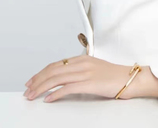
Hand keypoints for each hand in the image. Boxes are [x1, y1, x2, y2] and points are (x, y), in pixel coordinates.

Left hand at [23, 55, 141, 101]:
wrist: (129, 79)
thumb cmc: (113, 76)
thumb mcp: (94, 68)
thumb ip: (80, 71)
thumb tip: (65, 80)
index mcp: (82, 59)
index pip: (56, 64)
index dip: (41, 73)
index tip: (32, 81)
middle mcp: (82, 63)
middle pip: (53, 70)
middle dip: (37, 80)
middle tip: (27, 90)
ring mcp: (85, 72)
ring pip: (57, 78)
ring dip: (41, 88)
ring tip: (33, 96)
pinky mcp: (90, 83)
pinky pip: (68, 88)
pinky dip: (55, 94)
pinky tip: (48, 99)